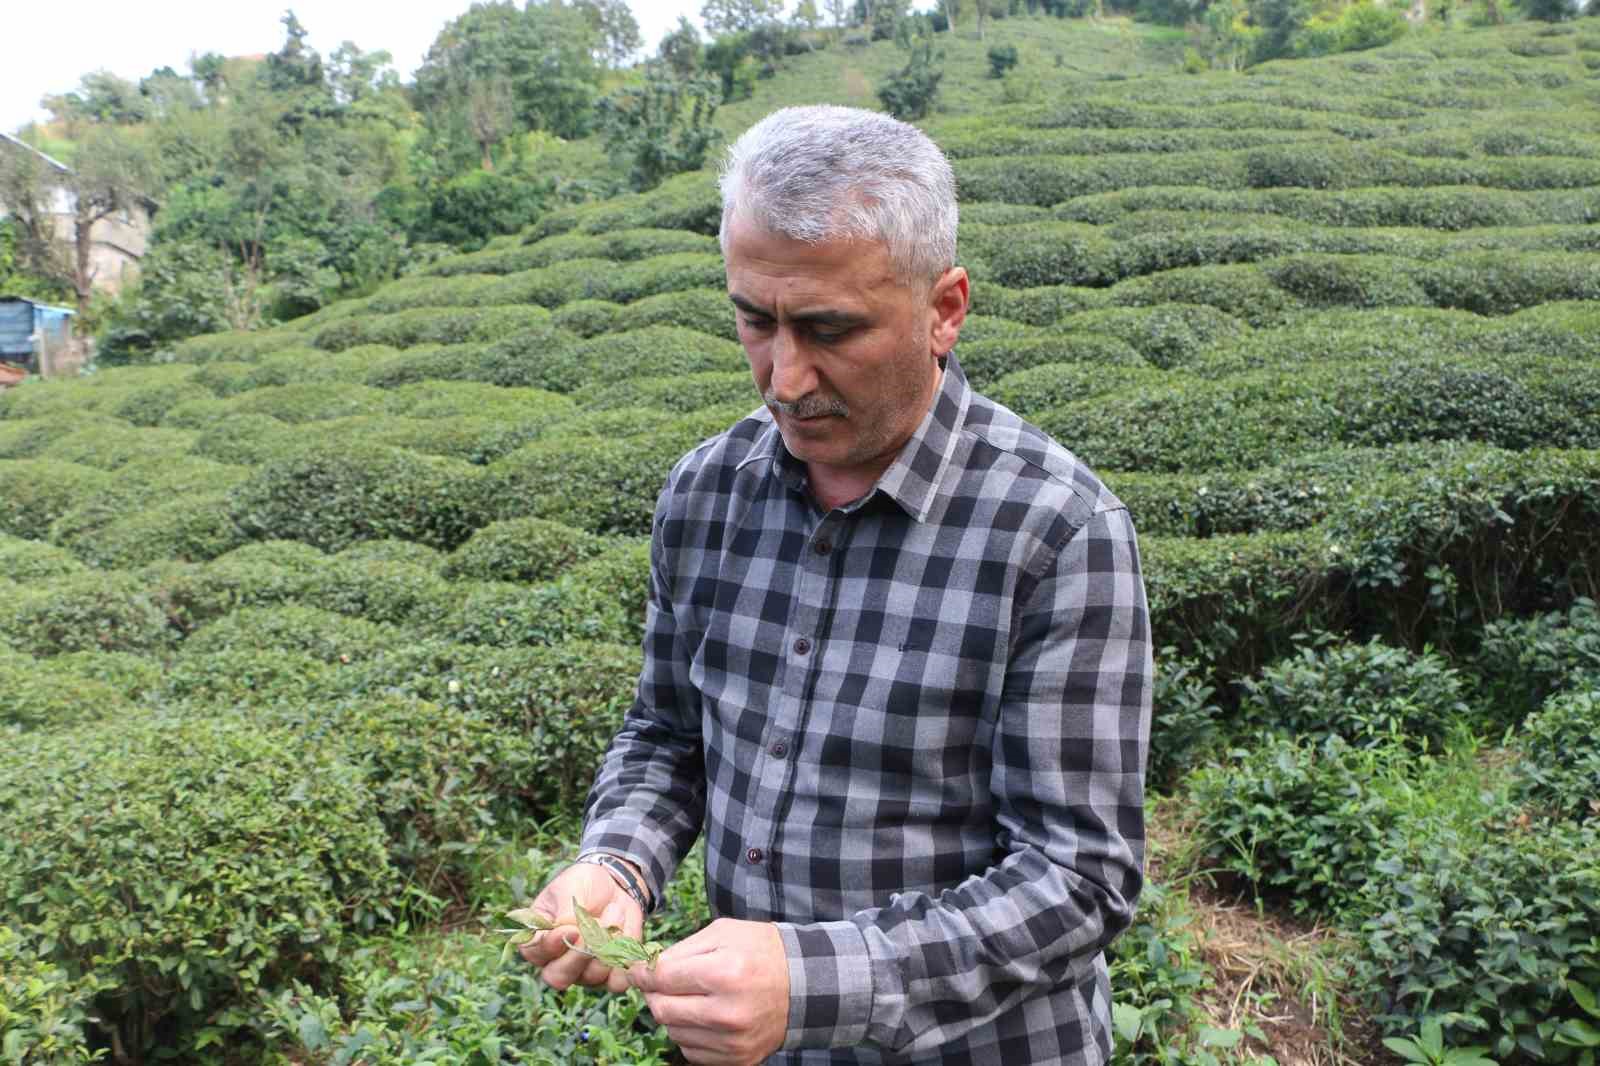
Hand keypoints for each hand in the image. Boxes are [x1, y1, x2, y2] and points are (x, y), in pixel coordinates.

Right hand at [517, 861, 643, 993]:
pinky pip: (617, 982)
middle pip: (559, 977)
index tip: (570, 928)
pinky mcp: (610, 973)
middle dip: (578, 955)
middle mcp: (558, 962)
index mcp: (540, 939)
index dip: (551, 945)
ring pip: (591, 976)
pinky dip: (625, 962)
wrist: (613, 885)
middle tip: (593, 931)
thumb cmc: (583, 884)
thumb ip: (564, 910)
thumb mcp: (569, 887)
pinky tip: (627, 936)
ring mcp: (584, 972)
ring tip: (615, 911)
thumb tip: (565, 928)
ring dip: (607, 945)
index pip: (535, 952)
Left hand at [629, 918, 788, 1065]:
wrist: (804, 985)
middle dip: (654, 993)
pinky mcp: (738, 1059)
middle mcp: (728, 1012)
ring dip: (673, 1014)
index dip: (642, 971)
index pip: (662, 978)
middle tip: (661, 983)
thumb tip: (645, 969)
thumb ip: (681, 950)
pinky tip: (704, 1016)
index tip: (638, 968)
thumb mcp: (723, 933)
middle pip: (662, 1010)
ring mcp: (733, 1041)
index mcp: (725, 973)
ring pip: (674, 1032)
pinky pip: (692, 1052)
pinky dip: (690, 1034)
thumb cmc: (761, 952)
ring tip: (690, 997)